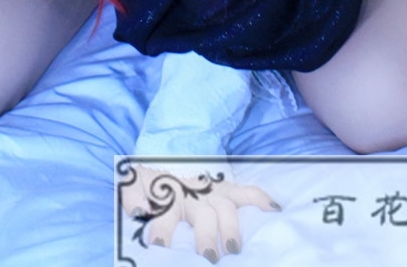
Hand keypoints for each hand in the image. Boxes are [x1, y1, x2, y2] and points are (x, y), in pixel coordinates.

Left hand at [121, 165, 278, 259]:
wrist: (167, 152)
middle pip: (202, 214)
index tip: (159, 245)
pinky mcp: (227, 188)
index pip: (165, 214)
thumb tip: (138, 210)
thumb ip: (132, 197)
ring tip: (234, 248)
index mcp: (168, 197)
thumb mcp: (134, 185)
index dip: (162, 230)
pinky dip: (261, 199)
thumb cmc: (151, 179)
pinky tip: (274, 210)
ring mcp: (212, 191)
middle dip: (206, 235)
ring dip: (230, 227)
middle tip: (209, 256)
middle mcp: (193, 195)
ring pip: (225, 207)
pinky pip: (247, 191)